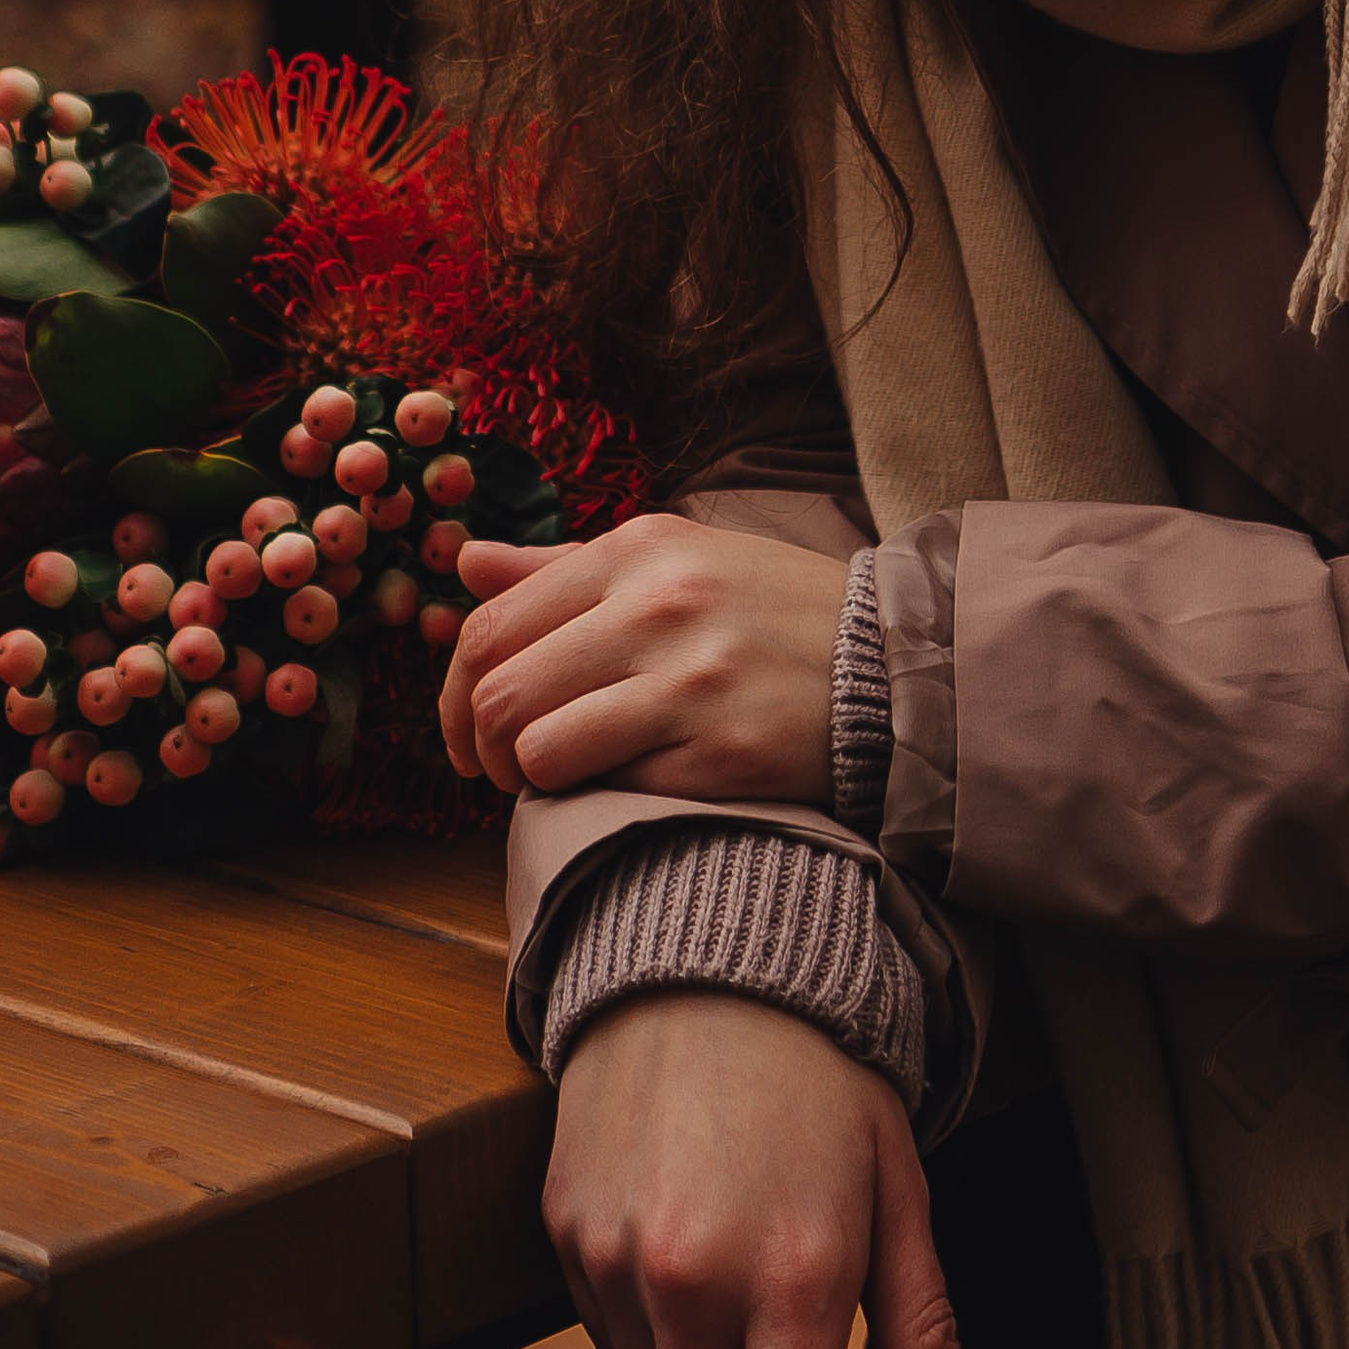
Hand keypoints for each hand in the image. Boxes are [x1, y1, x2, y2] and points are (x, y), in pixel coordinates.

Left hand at [440, 513, 847, 802]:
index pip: (492, 625)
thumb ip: (563, 568)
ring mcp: (689, 679)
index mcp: (637, 551)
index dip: (457, 692)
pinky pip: (607, 788)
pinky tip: (625, 785)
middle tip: (501, 771)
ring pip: (536, 748)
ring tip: (557, 780)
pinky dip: (597, 798)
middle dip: (479, 748)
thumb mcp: (675, 559)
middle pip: (499, 691)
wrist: (890, 665)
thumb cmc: (766, 613)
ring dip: (529, 780)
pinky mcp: (720, 751)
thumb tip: (463, 562)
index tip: (470, 729)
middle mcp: (657, 605)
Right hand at [548, 992, 981, 1348]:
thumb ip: (924, 1330)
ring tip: (735, 1292)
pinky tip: (680, 1254)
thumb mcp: (896, 1186)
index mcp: (796, 1278)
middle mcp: (693, 1281)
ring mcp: (618, 1260)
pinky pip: (604, 1340)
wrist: (709, 957)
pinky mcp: (567, 1235)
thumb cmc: (819, 1074)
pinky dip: (644, 1331)